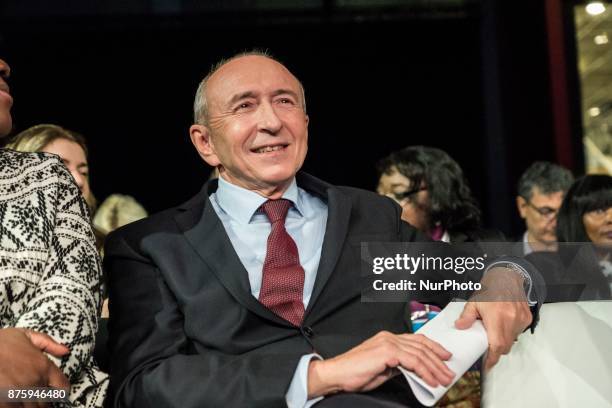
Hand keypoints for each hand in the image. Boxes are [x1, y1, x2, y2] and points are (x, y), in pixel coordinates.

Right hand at [0, 328, 69, 407]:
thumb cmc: (0, 342)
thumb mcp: (25, 334)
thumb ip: (47, 342)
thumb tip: (66, 351)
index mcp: (43, 366)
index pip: (62, 387)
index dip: (60, 393)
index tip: (54, 394)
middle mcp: (35, 381)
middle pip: (47, 403)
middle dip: (42, 403)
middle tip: (35, 398)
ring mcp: (19, 393)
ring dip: (31, 406)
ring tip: (25, 402)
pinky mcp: (5, 401)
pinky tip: (13, 404)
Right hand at [307, 331, 453, 398]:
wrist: (337, 374)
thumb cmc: (355, 373)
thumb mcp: (382, 368)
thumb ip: (398, 365)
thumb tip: (414, 370)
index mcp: (387, 338)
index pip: (416, 339)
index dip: (433, 347)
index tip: (445, 357)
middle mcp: (389, 337)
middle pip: (421, 345)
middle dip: (438, 360)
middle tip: (449, 372)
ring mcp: (388, 343)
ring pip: (420, 353)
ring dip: (435, 368)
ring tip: (444, 379)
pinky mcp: (387, 352)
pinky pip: (413, 362)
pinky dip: (424, 372)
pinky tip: (430, 380)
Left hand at [455, 267, 532, 370]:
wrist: (507, 277)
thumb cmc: (491, 289)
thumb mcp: (473, 302)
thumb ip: (466, 316)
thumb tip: (459, 327)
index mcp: (497, 317)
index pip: (496, 345)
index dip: (492, 359)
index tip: (487, 366)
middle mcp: (511, 320)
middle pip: (504, 346)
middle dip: (495, 349)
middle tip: (486, 344)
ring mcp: (521, 319)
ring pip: (512, 340)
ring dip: (503, 339)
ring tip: (494, 328)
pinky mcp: (527, 318)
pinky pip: (518, 332)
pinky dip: (510, 332)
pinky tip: (503, 321)